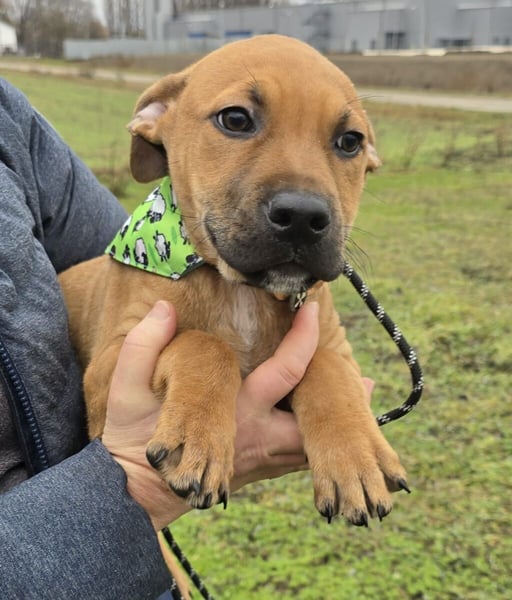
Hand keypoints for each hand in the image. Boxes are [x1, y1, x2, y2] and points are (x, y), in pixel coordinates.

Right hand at [101, 300, 370, 529]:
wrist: (135, 490)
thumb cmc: (133, 438)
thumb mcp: (127, 390)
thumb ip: (143, 347)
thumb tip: (163, 309)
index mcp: (234, 411)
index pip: (282, 371)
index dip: (302, 339)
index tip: (314, 309)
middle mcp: (255, 437)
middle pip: (314, 422)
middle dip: (342, 403)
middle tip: (367, 383)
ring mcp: (259, 458)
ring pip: (309, 446)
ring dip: (334, 426)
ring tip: (360, 404)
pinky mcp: (256, 471)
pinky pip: (296, 460)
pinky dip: (315, 444)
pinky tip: (325, 436)